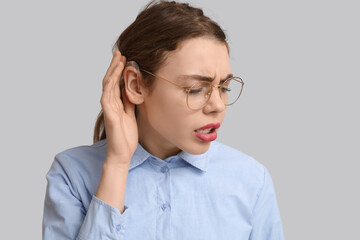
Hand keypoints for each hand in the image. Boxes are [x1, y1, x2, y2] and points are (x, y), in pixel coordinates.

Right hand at [100, 50, 137, 164]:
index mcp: (116, 103)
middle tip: (119, 52)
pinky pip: (107, 98)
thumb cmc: (126, 136)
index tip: (124, 57)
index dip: (119, 70)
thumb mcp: (131, 114)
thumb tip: (131, 89)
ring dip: (112, 72)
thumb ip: (129, 102)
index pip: (116, 82)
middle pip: (110, 80)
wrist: (122, 154)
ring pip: (108, 86)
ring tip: (118, 59)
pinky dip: (110, 87)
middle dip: (114, 66)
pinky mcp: (110, 116)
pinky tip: (113, 77)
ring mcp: (109, 109)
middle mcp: (110, 104)